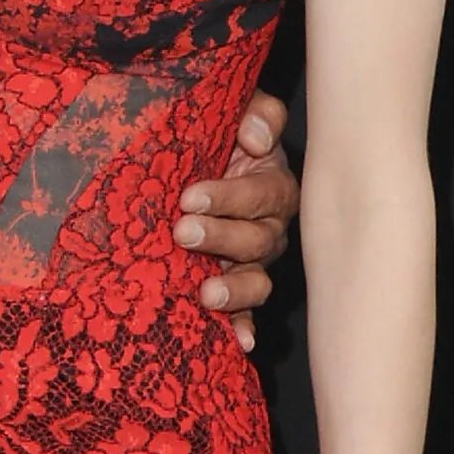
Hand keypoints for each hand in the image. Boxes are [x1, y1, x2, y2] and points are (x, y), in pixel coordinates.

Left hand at [174, 89, 297, 349]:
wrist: (188, 165)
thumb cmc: (214, 134)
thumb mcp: (232, 111)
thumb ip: (255, 112)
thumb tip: (257, 137)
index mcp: (270, 184)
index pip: (262, 192)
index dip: (230, 196)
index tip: (190, 196)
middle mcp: (267, 226)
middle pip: (258, 239)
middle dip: (221, 237)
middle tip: (183, 232)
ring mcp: (252, 261)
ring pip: (255, 279)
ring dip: (234, 289)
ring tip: (206, 293)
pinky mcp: (234, 286)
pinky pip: (244, 312)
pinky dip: (242, 326)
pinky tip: (240, 342)